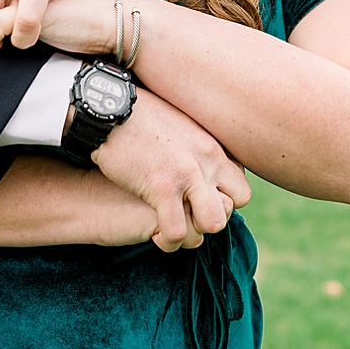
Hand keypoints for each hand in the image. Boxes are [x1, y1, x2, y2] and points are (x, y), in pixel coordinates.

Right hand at [91, 89, 250, 253]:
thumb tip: (196, 152)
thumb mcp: (178, 121)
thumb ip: (195, 142)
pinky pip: (177, 231)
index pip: (241, 185)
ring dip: (194, 232)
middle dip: (213, 216)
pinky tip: (155, 236)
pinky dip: (168, 241)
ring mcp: (186, 174)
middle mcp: (206, 159)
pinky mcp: (160, 187)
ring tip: (174, 230)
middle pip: (235, 204)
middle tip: (189, 216)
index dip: (223, 199)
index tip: (201, 202)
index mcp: (211, 145)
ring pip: (213, 223)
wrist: (107, 108)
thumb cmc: (136, 113)